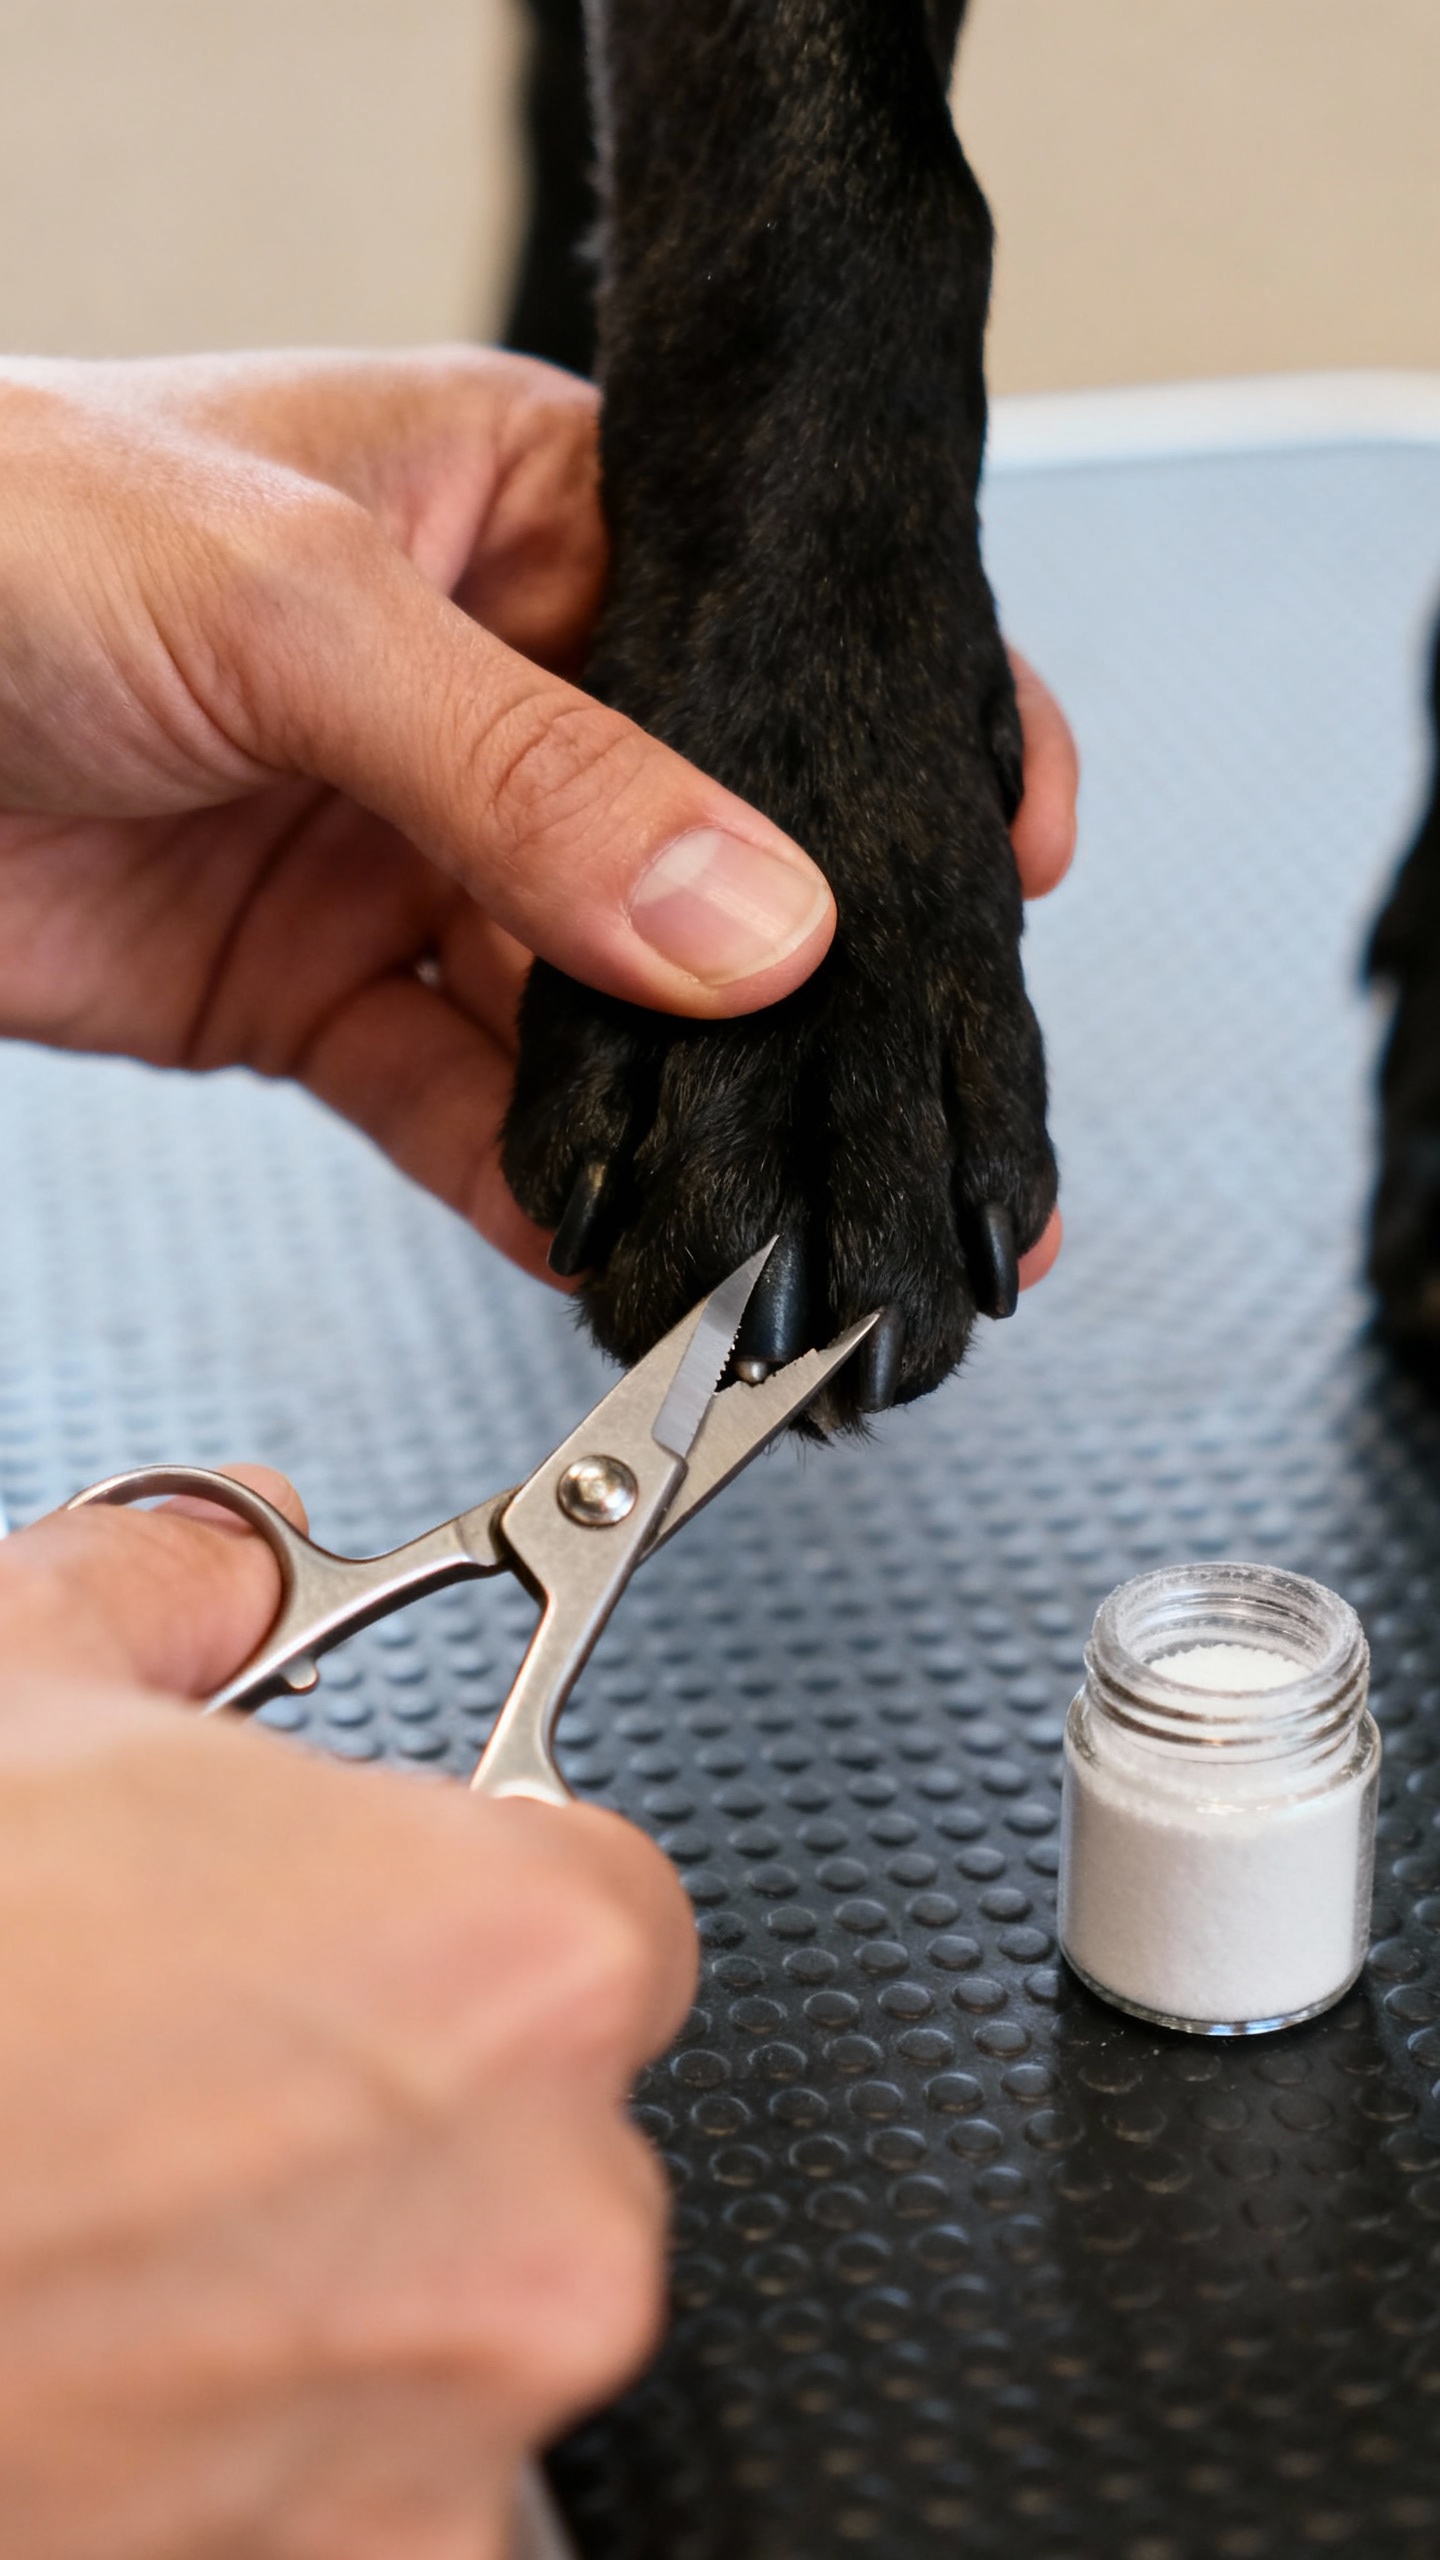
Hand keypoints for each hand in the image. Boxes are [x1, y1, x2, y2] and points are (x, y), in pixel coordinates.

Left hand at [0, 350, 1074, 1284]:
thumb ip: (533, 774)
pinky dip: (542, 1192)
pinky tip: (614, 1250)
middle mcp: (498, 699)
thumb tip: (752, 922)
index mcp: (533, 522)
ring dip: (688, 1131)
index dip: (901, 758)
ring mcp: (413, 859)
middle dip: (815, 1003)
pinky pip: (471, 1111)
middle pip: (707, 869)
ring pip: (602, 1022)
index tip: (1007, 866)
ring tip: (785, 1224)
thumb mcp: (294, 605)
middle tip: (918, 1115)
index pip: (774, 651)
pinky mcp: (320, 996)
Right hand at [0, 1477, 696, 2557]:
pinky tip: (134, 2350)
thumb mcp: (7, 1685)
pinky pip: (392, 2483)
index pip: (607, 1908)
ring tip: (140, 2203)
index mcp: (508, 1954)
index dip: (474, 1900)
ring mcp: (457, 2419)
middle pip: (554, 2123)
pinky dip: (289, 2435)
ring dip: (347, 2268)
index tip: (379, 1922)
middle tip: (213, 2067)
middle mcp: (543, 2203)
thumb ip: (170, 1591)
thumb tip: (221, 1559)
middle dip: (408, 2090)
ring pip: (471, 2308)